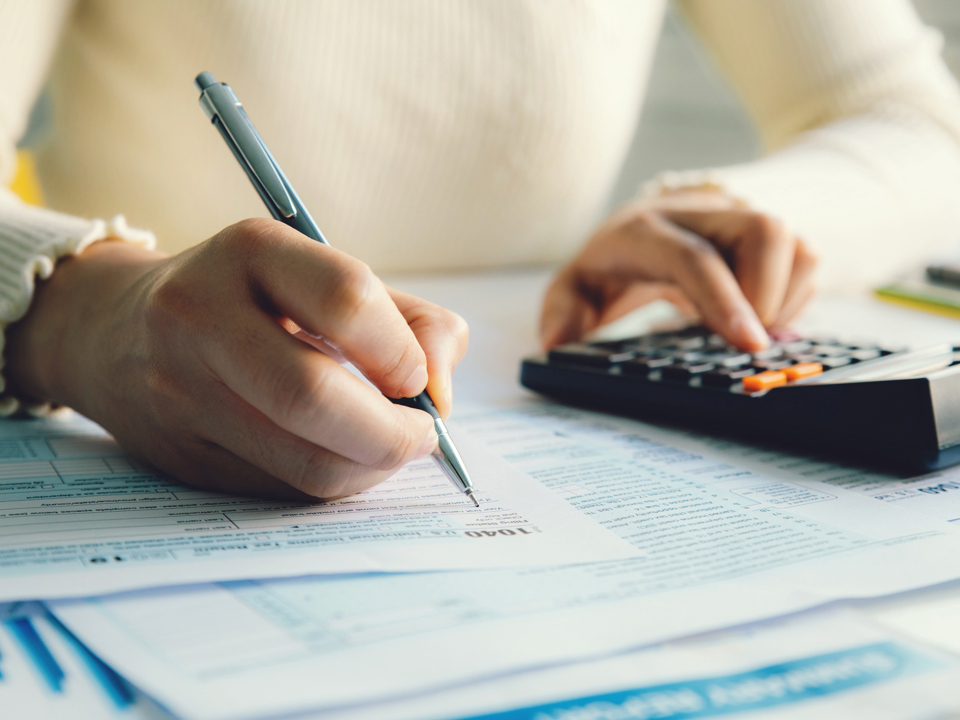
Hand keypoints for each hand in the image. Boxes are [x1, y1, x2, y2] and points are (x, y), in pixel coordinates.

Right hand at [5, 219, 468, 499]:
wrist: (120, 331)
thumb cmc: (255, 300)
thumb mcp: (328, 278)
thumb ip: (411, 321)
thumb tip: (440, 393)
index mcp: (251, 251)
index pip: (346, 300)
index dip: (402, 352)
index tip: (419, 379)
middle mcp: (201, 315)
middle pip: (312, 395)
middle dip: (391, 433)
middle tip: (421, 436)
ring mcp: (181, 389)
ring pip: (301, 459)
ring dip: (370, 467)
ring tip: (390, 448)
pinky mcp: (182, 453)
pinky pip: (282, 487)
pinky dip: (334, 482)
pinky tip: (345, 459)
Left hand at [540, 191, 817, 350]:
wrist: (644, 226)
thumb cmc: (611, 265)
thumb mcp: (575, 289)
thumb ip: (563, 313)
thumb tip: (557, 344)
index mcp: (645, 229)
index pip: (695, 257)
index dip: (724, 300)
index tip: (748, 345)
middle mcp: (699, 212)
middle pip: (764, 230)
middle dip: (767, 294)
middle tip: (745, 340)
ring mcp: (739, 217)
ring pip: (795, 243)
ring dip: (784, 297)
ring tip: (747, 329)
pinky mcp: (767, 232)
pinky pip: (806, 259)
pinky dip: (794, 296)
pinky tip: (759, 316)